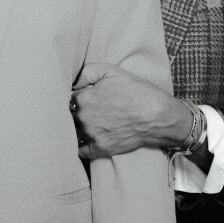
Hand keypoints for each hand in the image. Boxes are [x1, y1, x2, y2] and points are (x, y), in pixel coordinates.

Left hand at [71, 63, 191, 158]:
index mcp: (83, 98)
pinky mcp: (100, 149)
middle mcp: (83, 118)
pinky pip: (80, 151)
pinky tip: (82, 140)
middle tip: (80, 111)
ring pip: (71, 133)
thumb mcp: (111, 71)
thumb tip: (73, 83)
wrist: (157, 115)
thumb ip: (86, 73)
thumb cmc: (136, 91)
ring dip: (72, 129)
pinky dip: (79, 146)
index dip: (73, 97)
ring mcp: (91, 135)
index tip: (79, 98)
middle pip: (66, 116)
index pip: (67, 98)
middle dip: (71, 113)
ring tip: (79, 125)